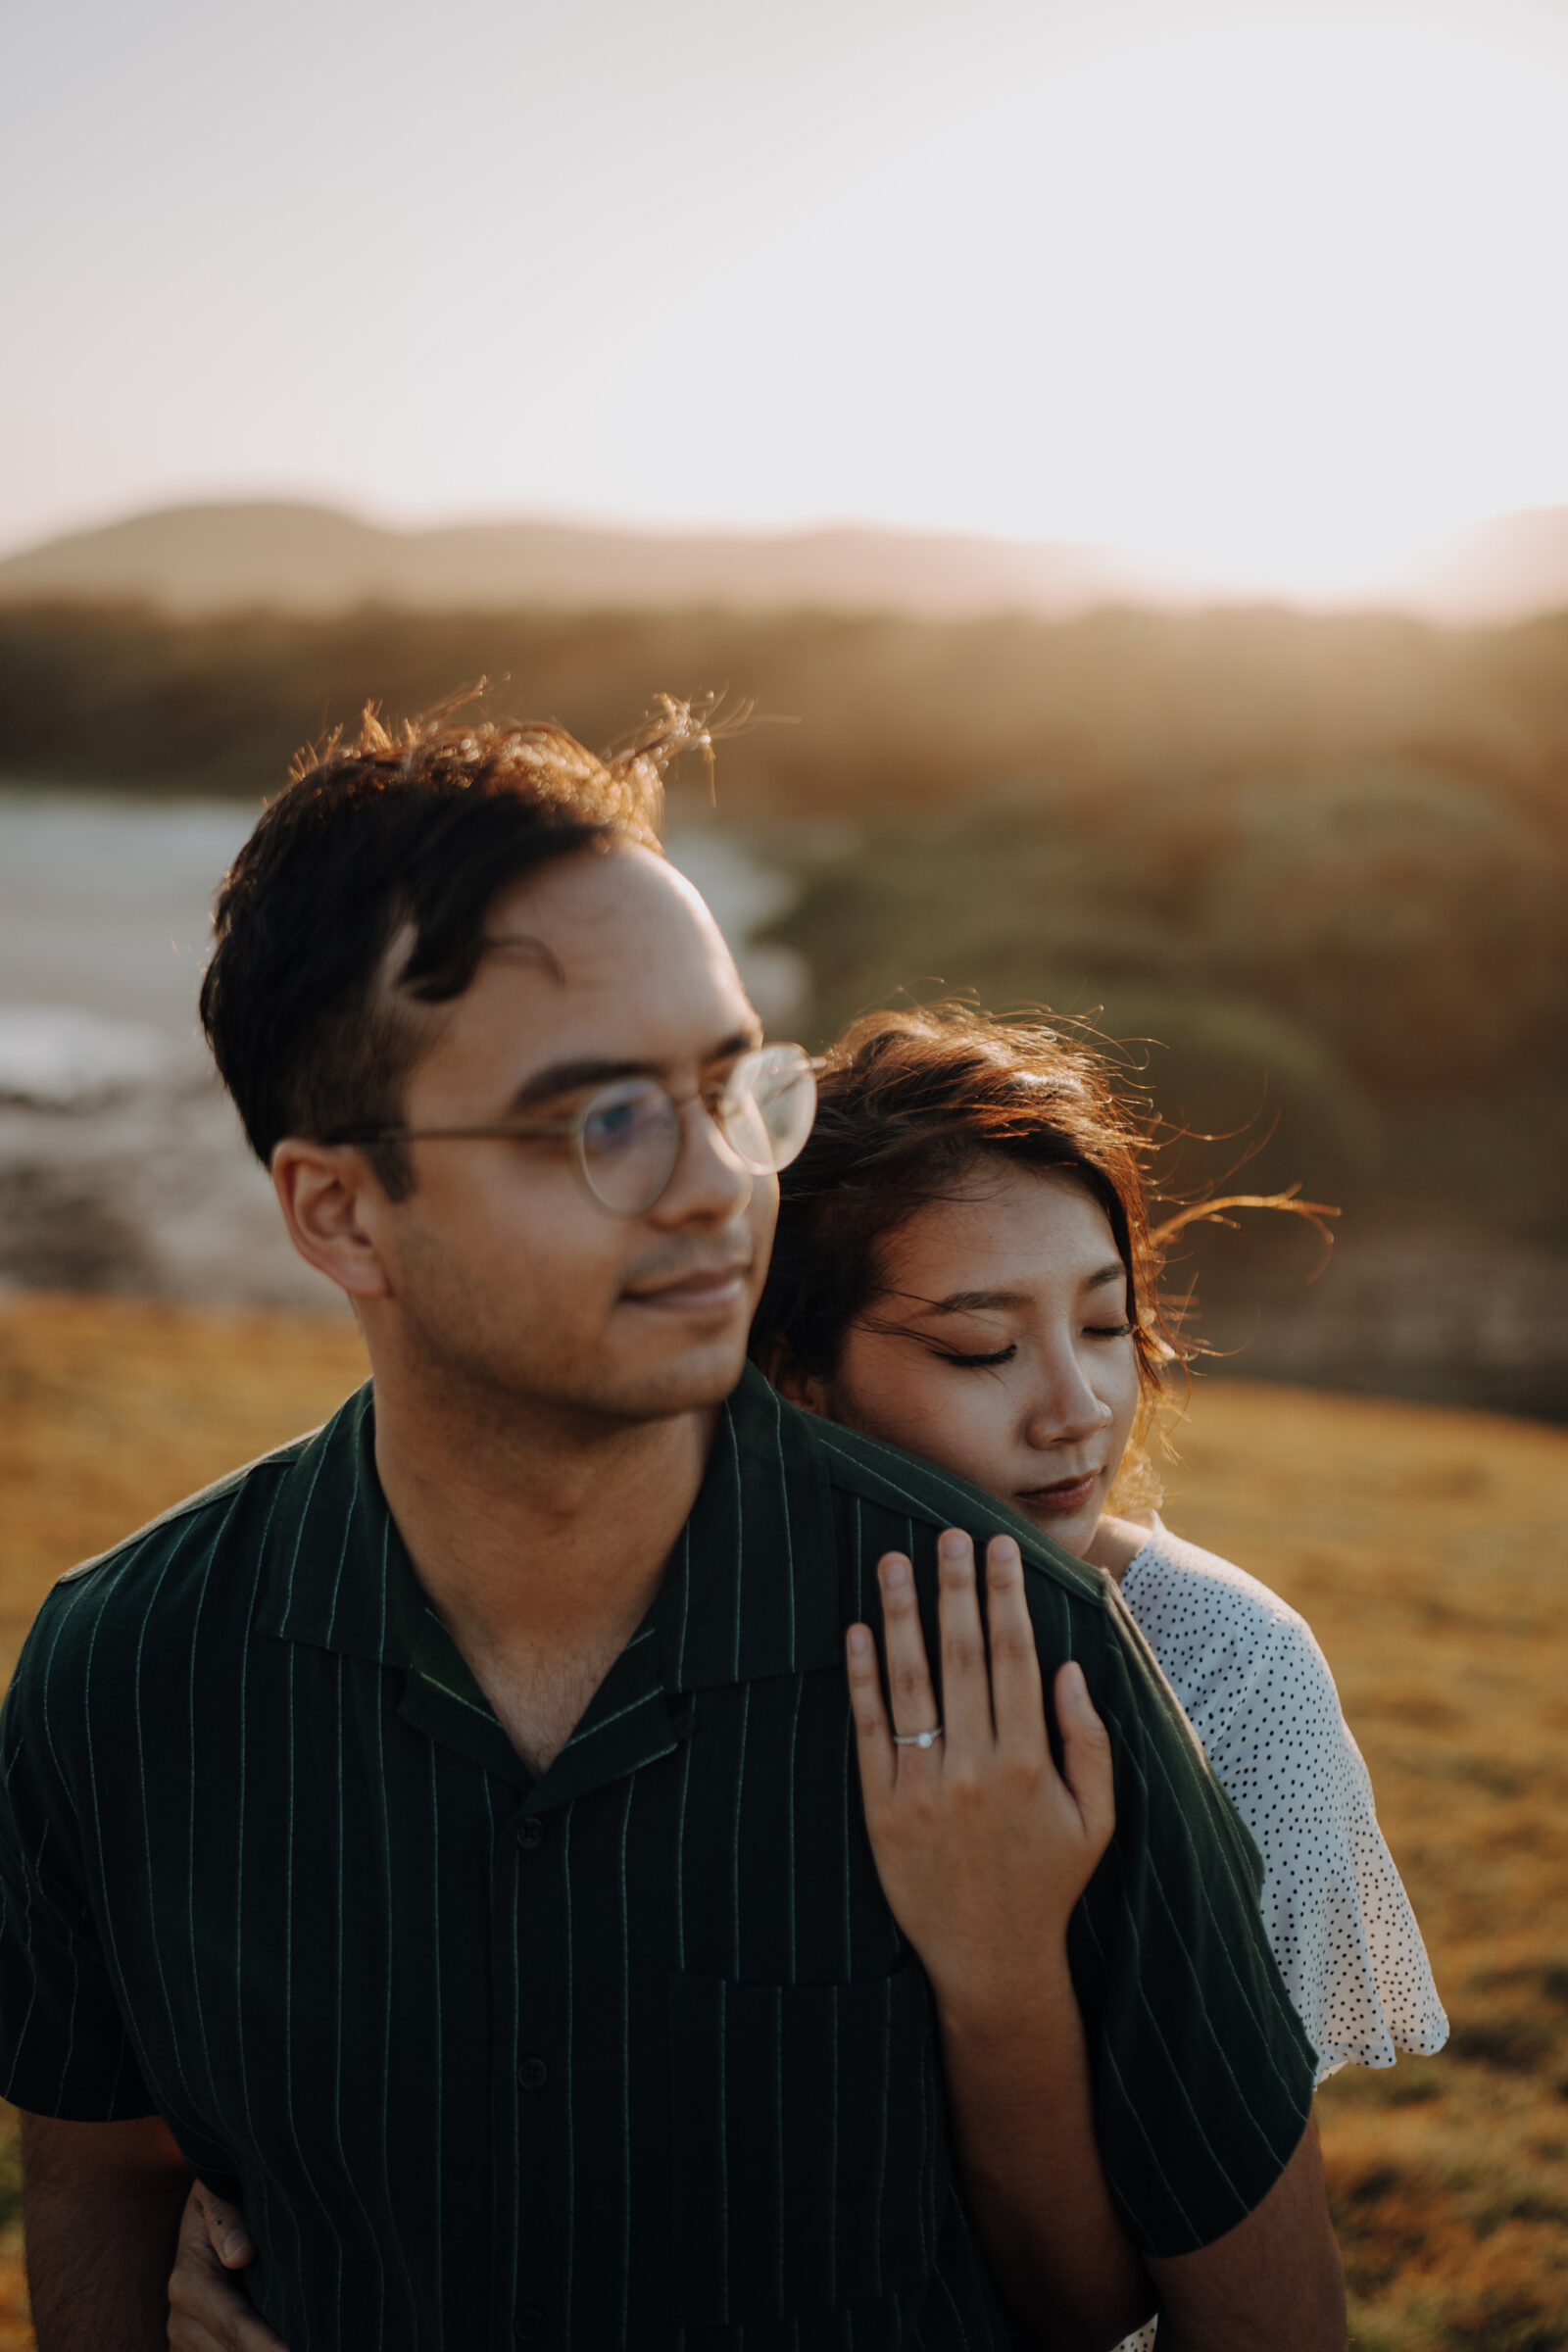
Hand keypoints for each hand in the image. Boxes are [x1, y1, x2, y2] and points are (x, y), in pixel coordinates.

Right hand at [167, 2180, 287, 2351]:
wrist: (211, 2208)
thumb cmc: (223, 2190)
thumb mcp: (217, 2188)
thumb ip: (225, 2215)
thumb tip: (240, 2255)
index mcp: (189, 2282)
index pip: (234, 2324)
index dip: (265, 2345)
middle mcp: (182, 2318)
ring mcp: (186, 2339)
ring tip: (303, 2343)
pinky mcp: (195, 2348)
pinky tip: (279, 2344)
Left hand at [845, 1528, 1114, 2018]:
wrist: (992, 1962)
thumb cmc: (1049, 1884)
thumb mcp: (1096, 1819)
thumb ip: (1089, 1742)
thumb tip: (1070, 1667)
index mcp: (1030, 1762)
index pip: (1015, 1658)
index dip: (1007, 1598)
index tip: (999, 1548)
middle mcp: (976, 1767)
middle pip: (961, 1657)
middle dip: (955, 1588)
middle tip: (947, 1533)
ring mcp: (923, 1787)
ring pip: (911, 1683)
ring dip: (902, 1616)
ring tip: (893, 1562)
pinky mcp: (882, 1809)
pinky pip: (869, 1732)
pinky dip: (862, 1679)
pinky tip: (857, 1633)